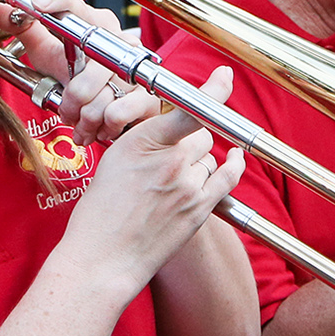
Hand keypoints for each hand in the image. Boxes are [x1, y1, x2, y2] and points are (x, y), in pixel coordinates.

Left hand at [0, 0, 156, 144]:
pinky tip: (101, 128)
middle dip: (73, 95)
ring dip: (85, 116)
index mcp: (95, 24)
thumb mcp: (50, 54)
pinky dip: (103, 126)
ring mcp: (138, 67)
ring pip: (101, 96)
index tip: (37, 4)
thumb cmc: (81, 76)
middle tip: (68, 108)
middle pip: (89, 63)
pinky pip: (118, 112)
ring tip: (83, 122)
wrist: (118, 110)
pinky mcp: (148, 96)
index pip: (73, 4)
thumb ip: (25, 31)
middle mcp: (120, 40)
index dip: (55, 0)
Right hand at [61, 67, 245, 292]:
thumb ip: (144, 142)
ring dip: (198, 162)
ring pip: (209, 157)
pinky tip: (234, 158)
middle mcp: (169, 160)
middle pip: (199, 135)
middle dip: (188, 141)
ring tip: (172, 183)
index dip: (212, 90)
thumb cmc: (100, 214)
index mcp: (140, 141)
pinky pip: (228, 176)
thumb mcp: (113, 162)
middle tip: (169, 158)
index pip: (186, 109)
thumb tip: (172, 133)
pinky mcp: (200, 208)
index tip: (224, 77)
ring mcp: (188, 185)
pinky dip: (233, 165)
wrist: (103, 258)